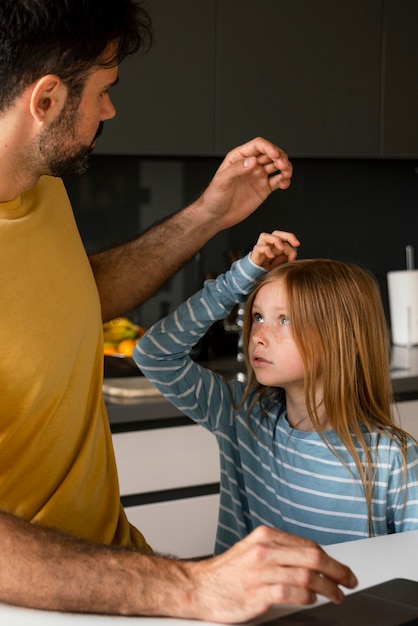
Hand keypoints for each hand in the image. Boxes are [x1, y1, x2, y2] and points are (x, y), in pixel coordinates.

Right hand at [185, 526, 357, 622]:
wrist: (199, 588)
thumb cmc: (228, 572)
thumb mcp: (254, 550)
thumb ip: (280, 551)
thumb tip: (313, 560)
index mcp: (265, 536)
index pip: (308, 545)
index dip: (331, 559)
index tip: (342, 570)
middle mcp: (264, 550)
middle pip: (312, 557)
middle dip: (337, 571)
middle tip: (348, 581)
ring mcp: (260, 572)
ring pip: (306, 575)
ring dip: (328, 588)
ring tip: (336, 595)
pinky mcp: (257, 593)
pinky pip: (292, 593)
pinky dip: (307, 597)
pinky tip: (311, 600)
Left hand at [196, 137, 292, 231]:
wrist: (215, 217)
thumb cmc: (213, 198)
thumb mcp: (221, 181)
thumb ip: (236, 169)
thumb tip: (252, 161)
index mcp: (239, 158)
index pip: (257, 145)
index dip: (268, 147)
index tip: (274, 155)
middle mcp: (250, 165)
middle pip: (270, 153)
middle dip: (280, 157)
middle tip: (283, 165)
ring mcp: (258, 176)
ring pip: (277, 166)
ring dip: (285, 167)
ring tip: (286, 173)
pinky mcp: (263, 189)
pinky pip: (278, 181)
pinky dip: (284, 180)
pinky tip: (284, 183)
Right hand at [251, 230, 299, 269]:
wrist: (254, 278)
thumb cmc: (268, 271)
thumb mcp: (280, 264)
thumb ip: (286, 257)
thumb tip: (294, 253)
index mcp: (274, 246)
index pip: (283, 237)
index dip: (291, 239)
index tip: (297, 244)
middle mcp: (267, 245)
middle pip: (276, 233)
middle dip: (286, 236)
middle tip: (294, 243)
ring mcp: (260, 249)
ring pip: (264, 236)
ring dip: (275, 241)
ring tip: (281, 249)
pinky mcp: (254, 255)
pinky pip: (258, 248)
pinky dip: (265, 250)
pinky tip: (271, 256)